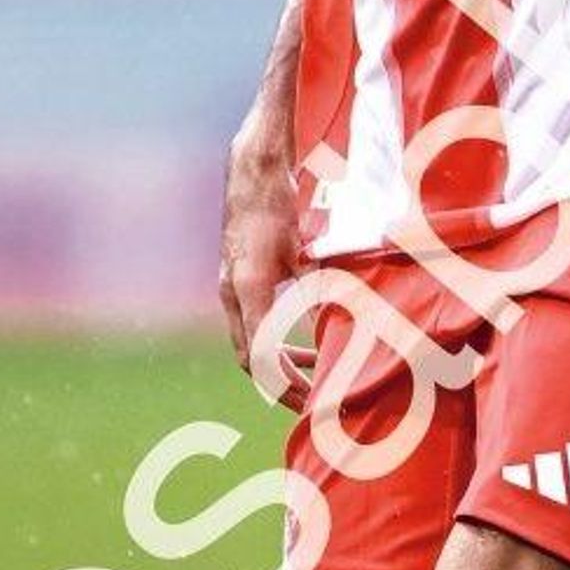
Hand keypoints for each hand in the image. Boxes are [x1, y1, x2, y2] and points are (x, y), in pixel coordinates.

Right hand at [219, 127, 310, 402]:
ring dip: (280, 361)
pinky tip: (305, 338)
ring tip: (317, 370)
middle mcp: (232, 292)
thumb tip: (340, 332)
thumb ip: (320, 291)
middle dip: (281, 384)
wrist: (253, 168)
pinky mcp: (234, 280)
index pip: (261, 356)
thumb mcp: (307, 250)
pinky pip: (251, 324)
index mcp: (248, 287)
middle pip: (249, 359)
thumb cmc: (282, 203)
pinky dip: (275, 339)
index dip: (286, 384)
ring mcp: (228, 287)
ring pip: (249, 344)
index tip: (313, 399)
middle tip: (314, 401)